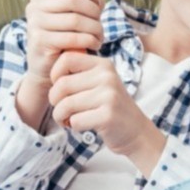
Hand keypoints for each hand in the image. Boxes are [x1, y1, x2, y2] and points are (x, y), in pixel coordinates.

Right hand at [23, 0, 104, 88]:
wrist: (47, 68)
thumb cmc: (63, 39)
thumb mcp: (72, 17)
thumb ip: (84, 3)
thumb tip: (96, 1)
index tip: (87, 0)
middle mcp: (35, 7)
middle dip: (93, 13)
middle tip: (99, 25)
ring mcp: (35, 24)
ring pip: (76, 20)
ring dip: (95, 29)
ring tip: (99, 37)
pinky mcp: (41, 41)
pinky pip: (73, 37)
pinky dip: (89, 41)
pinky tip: (94, 45)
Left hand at [48, 52, 165, 173]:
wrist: (135, 131)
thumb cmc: (109, 107)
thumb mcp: (99, 83)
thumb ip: (80, 73)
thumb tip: (53, 72)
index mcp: (103, 65)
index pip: (66, 59)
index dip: (55, 75)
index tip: (60, 89)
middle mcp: (107, 77)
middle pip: (62, 84)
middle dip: (55, 101)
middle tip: (61, 110)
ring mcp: (109, 96)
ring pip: (65, 104)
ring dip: (60, 116)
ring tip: (68, 119)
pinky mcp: (108, 116)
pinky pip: (75, 120)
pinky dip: (72, 126)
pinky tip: (80, 126)